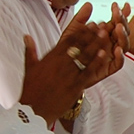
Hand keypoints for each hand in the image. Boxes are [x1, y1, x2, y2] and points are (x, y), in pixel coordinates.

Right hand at [18, 5, 120, 124]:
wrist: (33, 109)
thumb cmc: (31, 89)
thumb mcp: (29, 67)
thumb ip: (30, 50)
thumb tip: (26, 36)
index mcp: (51, 57)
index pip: (68, 40)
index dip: (81, 31)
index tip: (90, 24)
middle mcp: (61, 63)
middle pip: (79, 45)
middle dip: (92, 34)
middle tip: (103, 25)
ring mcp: (68, 74)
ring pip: (85, 56)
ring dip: (96, 44)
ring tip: (106, 35)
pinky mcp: (74, 86)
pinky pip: (87, 72)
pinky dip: (96, 63)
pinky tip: (104, 55)